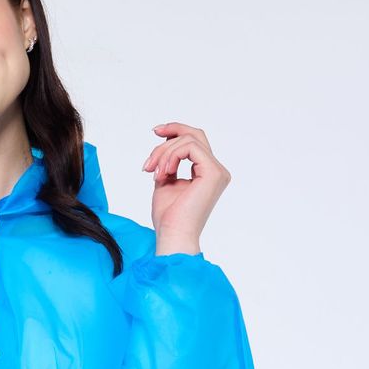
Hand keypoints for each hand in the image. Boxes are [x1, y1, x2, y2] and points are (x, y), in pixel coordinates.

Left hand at [142, 121, 230, 252]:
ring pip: (189, 140)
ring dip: (164, 152)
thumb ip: (170, 163)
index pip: (194, 142)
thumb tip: (165, 144)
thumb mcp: (166, 182)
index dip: (175, 132)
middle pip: (195, 135)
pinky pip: (190, 147)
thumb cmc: (168, 218)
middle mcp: (217, 171)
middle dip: (170, 134)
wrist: (173, 236)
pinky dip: (172, 155)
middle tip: (151, 146)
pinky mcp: (213, 173)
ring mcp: (217, 172)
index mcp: (207, 174)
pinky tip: (163, 173)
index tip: (156, 132)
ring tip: (154, 173)